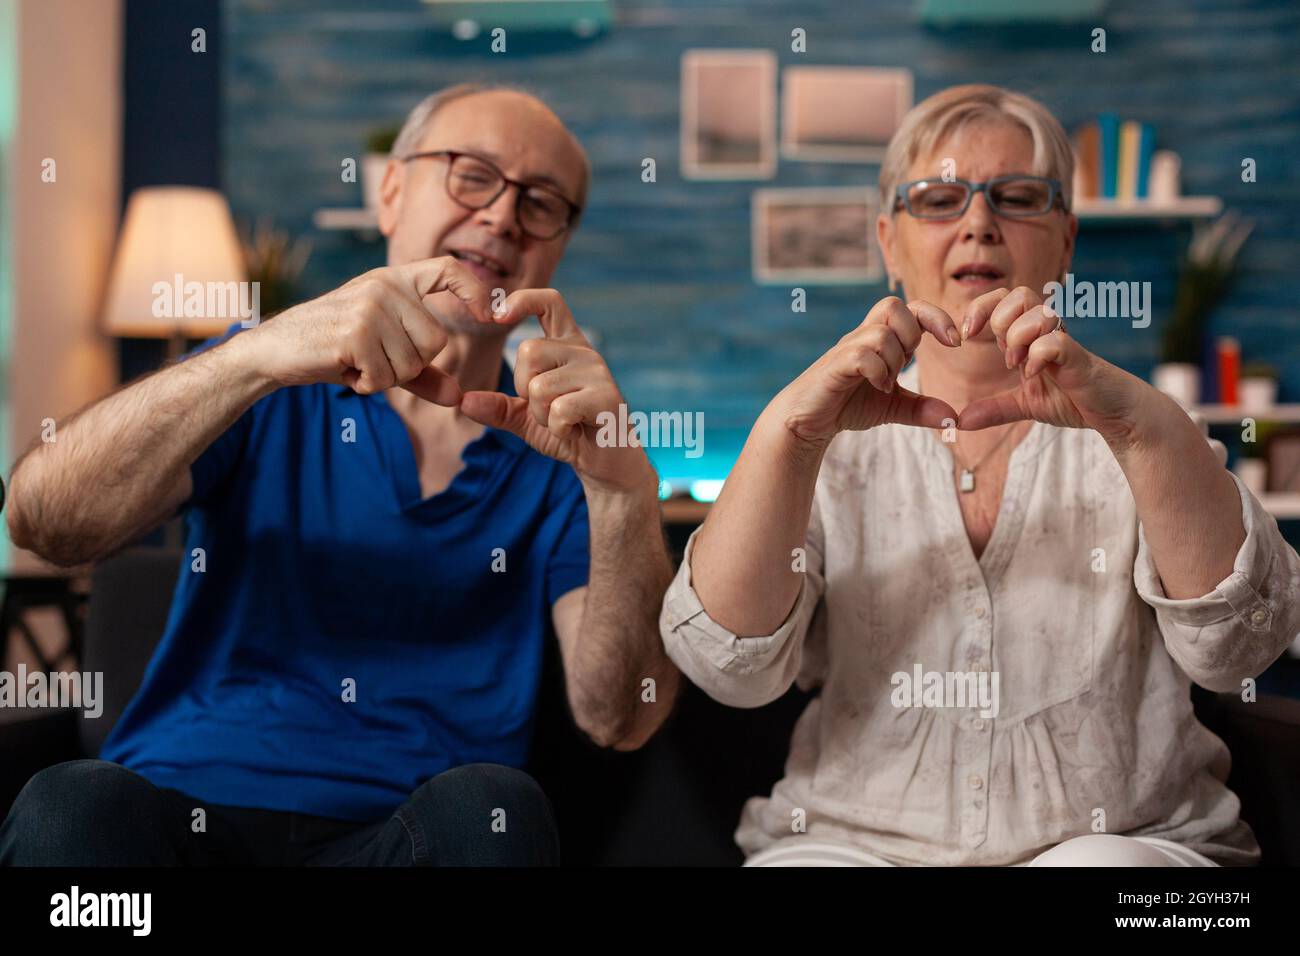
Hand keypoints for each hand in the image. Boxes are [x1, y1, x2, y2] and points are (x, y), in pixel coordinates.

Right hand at [241, 256, 493, 405]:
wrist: (275, 349)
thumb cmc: (333, 348)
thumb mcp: (382, 355)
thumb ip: (423, 374)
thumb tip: (458, 396)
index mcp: (394, 281)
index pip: (448, 269)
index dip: (474, 289)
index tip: (489, 314)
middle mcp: (385, 286)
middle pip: (436, 342)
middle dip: (409, 366)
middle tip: (372, 359)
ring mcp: (370, 307)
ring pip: (412, 364)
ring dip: (385, 377)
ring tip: (355, 361)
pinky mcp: (356, 333)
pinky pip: (386, 377)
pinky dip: (367, 385)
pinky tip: (344, 368)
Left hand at [458, 289, 656, 495]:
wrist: (608, 464)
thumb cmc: (571, 434)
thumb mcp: (528, 419)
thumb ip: (499, 408)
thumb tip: (463, 401)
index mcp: (568, 347)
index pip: (549, 303)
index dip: (522, 300)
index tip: (498, 315)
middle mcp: (584, 352)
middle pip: (529, 350)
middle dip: (524, 389)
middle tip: (547, 410)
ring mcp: (598, 373)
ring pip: (540, 386)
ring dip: (542, 415)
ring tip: (563, 423)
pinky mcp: (606, 398)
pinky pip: (560, 410)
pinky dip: (558, 429)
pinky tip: (575, 432)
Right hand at [772, 296, 961, 445]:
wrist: (808, 421)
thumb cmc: (847, 405)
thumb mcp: (892, 407)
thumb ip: (922, 409)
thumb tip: (954, 419)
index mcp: (881, 339)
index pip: (913, 308)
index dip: (937, 317)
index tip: (956, 342)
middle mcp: (863, 336)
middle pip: (893, 305)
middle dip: (912, 332)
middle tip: (909, 362)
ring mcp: (847, 348)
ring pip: (880, 332)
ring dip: (894, 359)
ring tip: (888, 384)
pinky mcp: (834, 365)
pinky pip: (862, 354)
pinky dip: (877, 371)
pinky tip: (879, 388)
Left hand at [958, 286, 1147, 443]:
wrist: (1112, 413)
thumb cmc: (1073, 400)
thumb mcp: (1025, 405)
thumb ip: (994, 409)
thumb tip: (962, 421)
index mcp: (1029, 336)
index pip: (1003, 298)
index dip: (980, 308)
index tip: (966, 336)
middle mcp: (1046, 332)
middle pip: (1018, 295)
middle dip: (1000, 321)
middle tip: (1002, 354)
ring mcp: (1064, 342)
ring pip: (1037, 312)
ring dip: (1018, 338)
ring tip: (1018, 366)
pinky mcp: (1079, 358)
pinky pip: (1055, 342)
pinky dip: (1037, 357)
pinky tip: (1034, 375)